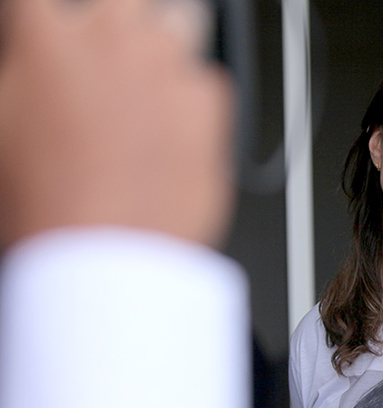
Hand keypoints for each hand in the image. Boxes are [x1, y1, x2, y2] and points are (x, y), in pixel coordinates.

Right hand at [0, 0, 234, 247]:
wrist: (106, 255)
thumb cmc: (47, 205)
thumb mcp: (5, 134)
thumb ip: (29, 84)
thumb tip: (40, 75)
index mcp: (47, 40)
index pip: (42, 2)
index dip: (53, 29)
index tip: (59, 45)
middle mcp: (111, 39)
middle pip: (122, 3)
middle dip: (116, 29)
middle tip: (110, 71)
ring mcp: (165, 67)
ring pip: (179, 21)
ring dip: (165, 51)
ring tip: (151, 96)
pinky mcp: (208, 103)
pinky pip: (208, 81)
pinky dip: (196, 101)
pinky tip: (177, 135)